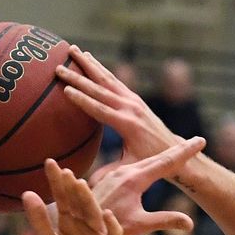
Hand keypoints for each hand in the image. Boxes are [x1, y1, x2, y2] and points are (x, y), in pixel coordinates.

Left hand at [23, 159, 122, 234]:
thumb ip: (39, 223)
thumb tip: (26, 193)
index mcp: (68, 224)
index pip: (62, 198)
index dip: (56, 182)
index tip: (49, 162)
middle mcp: (86, 226)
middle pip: (79, 203)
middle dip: (72, 188)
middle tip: (64, 171)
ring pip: (95, 216)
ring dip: (88, 201)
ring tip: (80, 185)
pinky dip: (112, 227)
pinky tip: (107, 215)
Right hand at [57, 46, 186, 171]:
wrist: (175, 150)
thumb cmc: (150, 162)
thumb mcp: (131, 169)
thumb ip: (110, 172)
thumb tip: (89, 184)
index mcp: (127, 124)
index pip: (100, 109)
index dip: (83, 100)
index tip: (65, 90)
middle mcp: (130, 107)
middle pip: (100, 89)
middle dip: (78, 77)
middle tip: (58, 67)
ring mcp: (132, 100)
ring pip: (107, 78)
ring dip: (88, 64)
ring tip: (72, 50)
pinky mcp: (133, 98)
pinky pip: (113, 80)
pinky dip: (99, 68)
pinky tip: (88, 59)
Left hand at [90, 138, 205, 234]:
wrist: (75, 228)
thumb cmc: (105, 230)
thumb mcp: (138, 226)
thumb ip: (164, 221)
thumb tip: (190, 223)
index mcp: (135, 179)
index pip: (166, 163)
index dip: (185, 152)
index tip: (201, 140)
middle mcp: (123, 172)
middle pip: (155, 158)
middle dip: (176, 150)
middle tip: (196, 141)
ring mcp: (112, 175)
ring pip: (140, 162)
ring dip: (158, 155)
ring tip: (174, 149)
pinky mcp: (104, 181)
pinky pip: (127, 168)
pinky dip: (141, 162)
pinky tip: (143, 162)